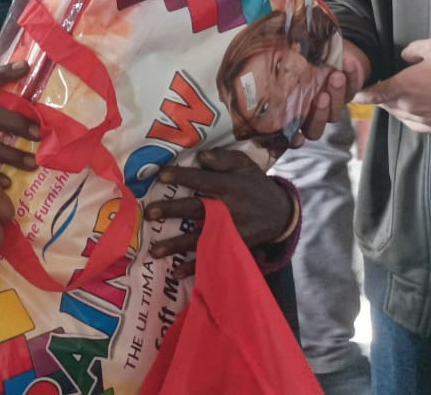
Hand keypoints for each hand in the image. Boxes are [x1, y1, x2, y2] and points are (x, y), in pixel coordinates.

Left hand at [145, 149, 293, 276]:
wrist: (281, 214)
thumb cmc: (255, 184)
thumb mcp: (245, 164)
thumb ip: (223, 159)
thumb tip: (201, 157)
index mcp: (229, 186)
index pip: (202, 180)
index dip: (182, 177)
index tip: (160, 176)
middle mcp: (228, 209)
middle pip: (196, 209)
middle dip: (172, 211)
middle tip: (149, 212)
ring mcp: (230, 232)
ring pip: (200, 238)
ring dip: (177, 245)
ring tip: (154, 250)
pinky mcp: (233, 247)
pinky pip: (212, 258)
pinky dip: (196, 267)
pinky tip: (177, 272)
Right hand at [294, 39, 368, 142]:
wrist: (327, 51)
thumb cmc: (301, 57)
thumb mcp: (292, 59)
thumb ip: (288, 62)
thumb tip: (288, 50)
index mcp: (291, 111)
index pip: (290, 133)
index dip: (293, 139)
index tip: (298, 136)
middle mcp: (310, 115)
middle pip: (314, 129)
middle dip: (319, 113)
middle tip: (321, 96)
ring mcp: (331, 107)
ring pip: (335, 114)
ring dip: (337, 95)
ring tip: (337, 76)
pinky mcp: (349, 96)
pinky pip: (353, 91)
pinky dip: (352, 77)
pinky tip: (348, 63)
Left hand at [353, 37, 430, 133]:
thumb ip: (411, 50)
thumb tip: (403, 58)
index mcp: (402, 88)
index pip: (369, 96)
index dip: (358, 94)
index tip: (353, 90)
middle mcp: (407, 109)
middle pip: (384, 105)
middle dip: (380, 96)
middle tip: (383, 84)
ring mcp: (421, 122)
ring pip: (398, 115)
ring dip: (396, 105)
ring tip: (404, 93)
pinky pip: (413, 123)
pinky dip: (410, 115)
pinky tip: (420, 105)